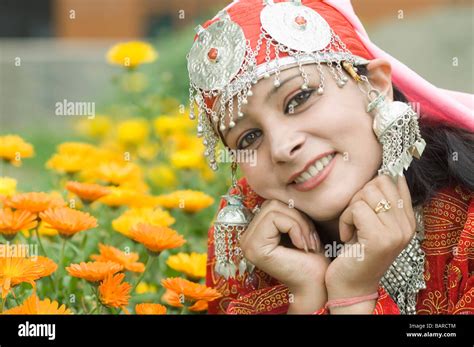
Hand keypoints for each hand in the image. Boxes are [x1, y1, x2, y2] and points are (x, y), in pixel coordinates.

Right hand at [239, 199, 329, 312]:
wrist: (318, 284)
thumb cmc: (312, 258)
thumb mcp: (297, 226)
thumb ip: (286, 211)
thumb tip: (285, 184)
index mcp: (254, 233)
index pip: (270, 204)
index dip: (294, 214)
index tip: (308, 236)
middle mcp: (246, 238)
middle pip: (272, 205)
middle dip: (297, 218)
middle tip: (311, 239)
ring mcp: (247, 244)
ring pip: (274, 209)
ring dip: (299, 224)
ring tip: (308, 243)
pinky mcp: (255, 248)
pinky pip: (276, 219)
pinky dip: (296, 228)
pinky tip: (303, 246)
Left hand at [325, 174, 415, 312]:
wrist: (351, 286)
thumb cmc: (357, 253)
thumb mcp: (373, 224)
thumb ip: (382, 202)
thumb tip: (386, 173)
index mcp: (408, 221)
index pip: (395, 181)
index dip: (372, 186)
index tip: (363, 206)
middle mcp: (407, 226)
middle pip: (379, 182)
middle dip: (359, 196)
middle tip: (355, 219)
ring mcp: (396, 233)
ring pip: (366, 193)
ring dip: (350, 209)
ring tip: (352, 228)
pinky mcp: (380, 238)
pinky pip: (356, 208)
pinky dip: (345, 220)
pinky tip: (347, 237)